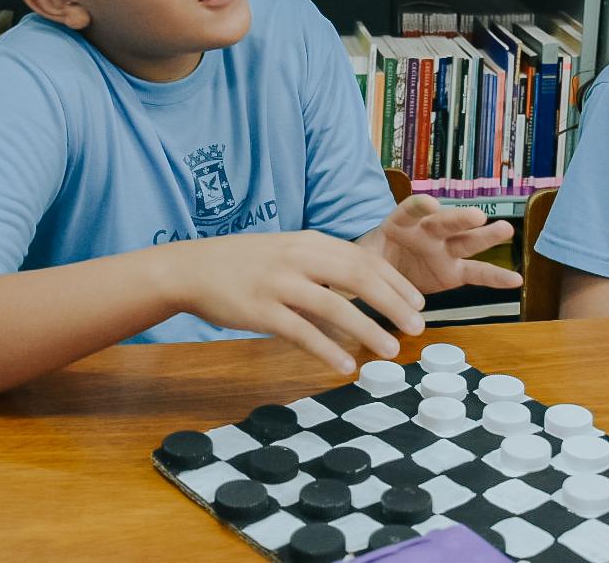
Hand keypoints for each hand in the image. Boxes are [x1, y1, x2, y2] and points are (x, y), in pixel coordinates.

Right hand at [162, 231, 426, 373]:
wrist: (190, 268)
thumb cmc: (243, 263)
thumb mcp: (287, 254)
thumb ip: (322, 270)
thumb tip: (360, 297)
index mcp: (310, 242)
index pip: (365, 259)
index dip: (396, 282)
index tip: (418, 303)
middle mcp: (299, 258)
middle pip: (359, 277)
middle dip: (393, 303)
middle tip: (417, 328)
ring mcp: (279, 283)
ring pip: (335, 307)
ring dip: (368, 330)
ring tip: (390, 351)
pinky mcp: (261, 310)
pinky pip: (301, 332)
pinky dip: (327, 350)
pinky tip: (346, 366)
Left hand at [361, 195, 520, 294]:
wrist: (385, 268)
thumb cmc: (372, 255)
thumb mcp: (360, 255)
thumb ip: (357, 259)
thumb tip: (340, 273)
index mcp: (402, 222)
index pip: (409, 210)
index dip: (418, 207)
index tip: (428, 202)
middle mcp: (428, 231)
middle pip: (445, 222)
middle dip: (459, 218)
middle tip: (476, 215)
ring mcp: (445, 250)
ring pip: (467, 241)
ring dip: (486, 236)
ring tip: (507, 229)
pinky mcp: (454, 271)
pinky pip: (477, 273)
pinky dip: (496, 277)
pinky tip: (515, 280)